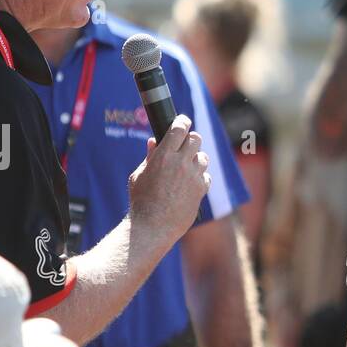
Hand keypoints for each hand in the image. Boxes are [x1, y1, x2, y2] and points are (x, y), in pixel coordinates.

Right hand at [128, 114, 210, 241]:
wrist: (152, 226)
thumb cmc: (141, 201)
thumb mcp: (139, 175)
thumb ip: (150, 157)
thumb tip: (153, 142)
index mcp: (163, 155)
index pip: (179, 128)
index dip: (183, 121)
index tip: (183, 121)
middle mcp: (180, 162)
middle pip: (196, 139)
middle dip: (190, 140)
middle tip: (185, 145)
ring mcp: (193, 176)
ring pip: (203, 157)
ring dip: (196, 159)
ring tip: (186, 168)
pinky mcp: (201, 190)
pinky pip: (206, 176)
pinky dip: (200, 178)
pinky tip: (191, 184)